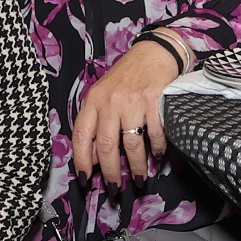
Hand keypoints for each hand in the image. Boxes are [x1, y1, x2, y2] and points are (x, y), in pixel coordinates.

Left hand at [71, 35, 184, 185]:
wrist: (154, 52)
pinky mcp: (155, 101)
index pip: (81, 135)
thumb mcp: (104, 95)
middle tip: (115, 188)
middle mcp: (110, 102)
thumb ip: (96, 123)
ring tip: (139, 179)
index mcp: (93, 101)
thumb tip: (94, 158)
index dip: (81, 160)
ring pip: (131, 143)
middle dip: (111, 172)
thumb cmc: (128, 76)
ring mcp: (132, 102)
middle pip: (106, 145)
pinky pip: (155, 132)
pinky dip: (158, 148)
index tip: (86, 179)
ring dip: (136, 166)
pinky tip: (159, 155)